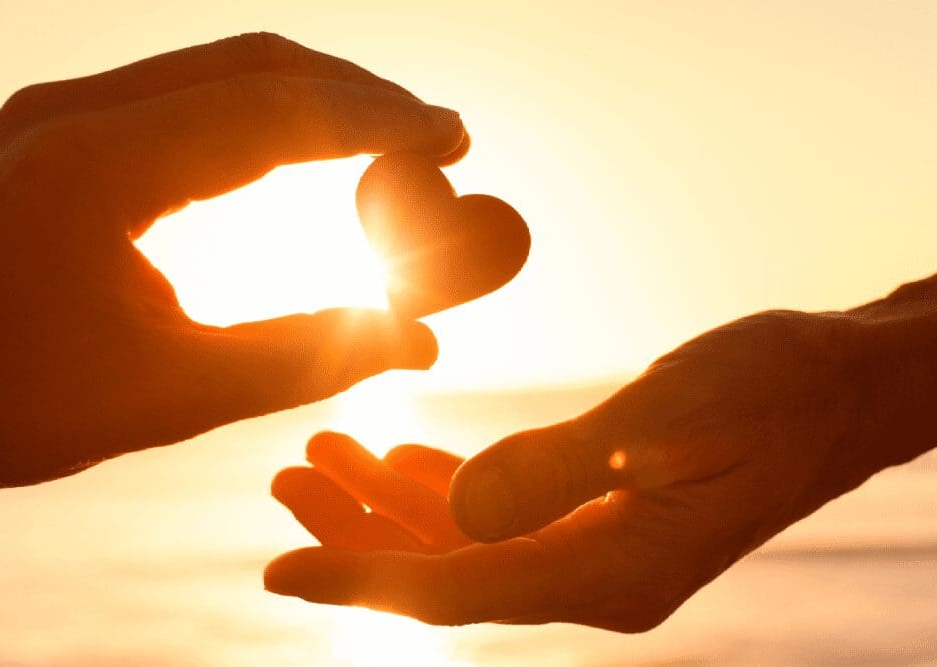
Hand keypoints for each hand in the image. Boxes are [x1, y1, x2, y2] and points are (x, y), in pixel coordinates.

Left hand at [0, 33, 465, 496]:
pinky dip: (260, 111)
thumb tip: (417, 342)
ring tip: (387, 135)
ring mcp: (61, 112)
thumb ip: (302, 359)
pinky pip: (183, 93)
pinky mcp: (58, 131)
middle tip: (435, 133)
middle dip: (357, 94)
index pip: (274, 111)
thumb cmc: (4, 403)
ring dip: (313, 95)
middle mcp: (77, 112)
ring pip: (219, 70)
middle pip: (254, 65)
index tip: (451, 135)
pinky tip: (299, 144)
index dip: (376, 120)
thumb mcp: (167, 396)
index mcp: (100, 166)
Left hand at [266, 310, 913, 629]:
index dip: (360, 577)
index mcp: (608, 571)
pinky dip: (441, 491)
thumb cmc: (769, 392)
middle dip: (357, 532)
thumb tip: (460, 515)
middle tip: (285, 478)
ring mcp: (595, 550)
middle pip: (445, 570)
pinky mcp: (597, 516)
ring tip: (321, 455)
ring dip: (388, 503)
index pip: (457, 589)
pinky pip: (500, 520)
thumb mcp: (661, 422)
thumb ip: (555, 470)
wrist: (837, 387)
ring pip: (464, 543)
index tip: (278, 566)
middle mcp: (594, 577)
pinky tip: (396, 462)